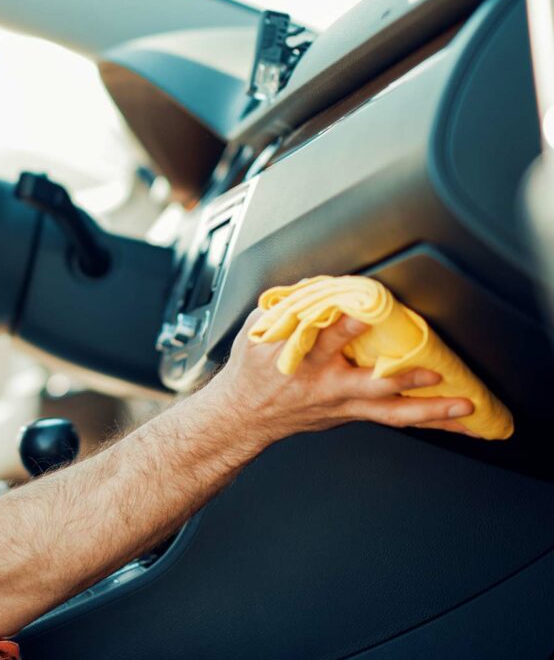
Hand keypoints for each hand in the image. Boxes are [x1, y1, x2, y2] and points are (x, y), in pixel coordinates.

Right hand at [204, 308, 477, 444]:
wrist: (243, 414)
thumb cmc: (251, 371)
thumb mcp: (257, 330)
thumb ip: (286, 306)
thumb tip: (316, 284)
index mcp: (301, 359)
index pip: (327, 339)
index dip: (347, 326)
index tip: (367, 312)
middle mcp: (326, 385)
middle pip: (369, 385)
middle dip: (400, 377)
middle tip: (430, 370)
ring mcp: (341, 404)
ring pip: (391, 411)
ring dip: (429, 409)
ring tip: (462, 404)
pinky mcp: (349, 414)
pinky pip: (392, 419)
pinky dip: (425, 419)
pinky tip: (455, 421)